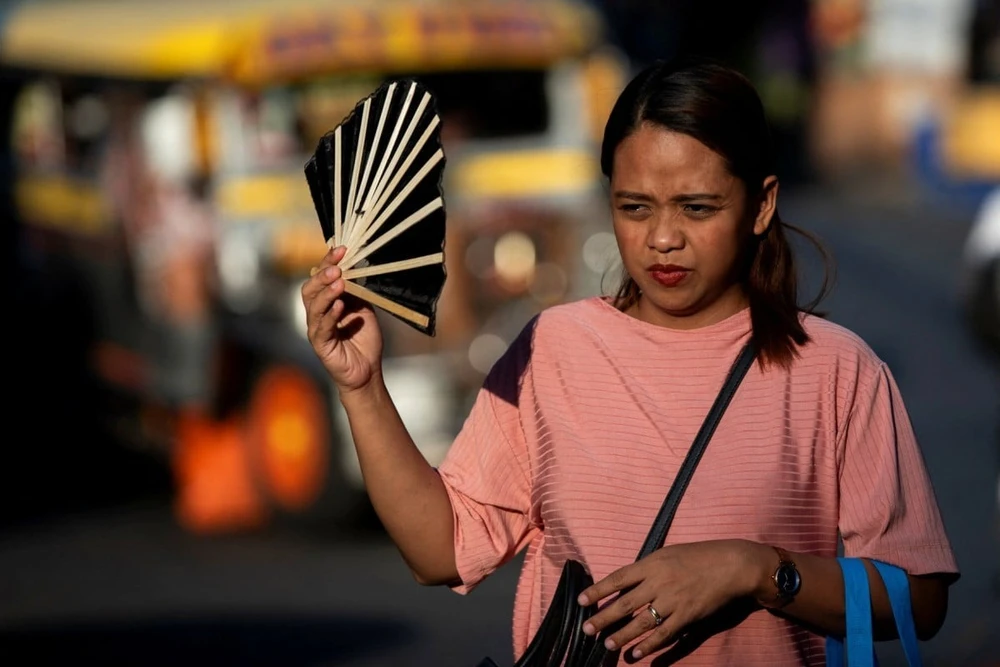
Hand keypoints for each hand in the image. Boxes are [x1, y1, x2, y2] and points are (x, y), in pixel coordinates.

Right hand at [301, 246, 383, 392]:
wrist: (367, 370)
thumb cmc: (363, 340)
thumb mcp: (363, 308)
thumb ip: (358, 290)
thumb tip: (357, 266)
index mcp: (326, 302)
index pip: (320, 278)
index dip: (328, 262)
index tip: (342, 249)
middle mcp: (317, 314)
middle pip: (310, 289)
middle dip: (323, 275)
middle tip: (338, 266)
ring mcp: (316, 329)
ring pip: (314, 306)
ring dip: (327, 292)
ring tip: (340, 282)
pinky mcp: (321, 345)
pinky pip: (322, 328)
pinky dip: (331, 316)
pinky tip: (340, 307)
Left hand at [577, 540, 763, 660]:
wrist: (731, 564)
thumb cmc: (699, 556)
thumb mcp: (668, 554)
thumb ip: (648, 568)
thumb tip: (626, 581)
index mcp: (651, 563)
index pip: (618, 578)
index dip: (598, 590)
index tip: (581, 601)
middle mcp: (658, 582)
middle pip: (624, 603)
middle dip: (603, 617)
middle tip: (587, 629)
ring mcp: (673, 600)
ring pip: (641, 622)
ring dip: (622, 635)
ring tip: (607, 644)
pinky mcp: (687, 616)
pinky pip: (664, 634)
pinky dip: (649, 645)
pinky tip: (635, 653)